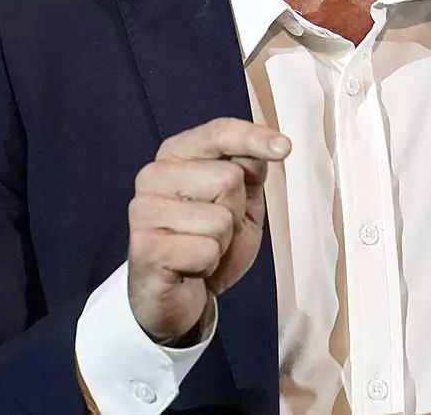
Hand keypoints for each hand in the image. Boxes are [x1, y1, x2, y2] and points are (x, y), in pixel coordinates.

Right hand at [127, 117, 289, 343]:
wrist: (181, 297)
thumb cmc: (210, 242)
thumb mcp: (241, 201)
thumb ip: (250, 169)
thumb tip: (276, 145)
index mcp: (176, 154)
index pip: (218, 132)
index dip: (253, 137)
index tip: (285, 147)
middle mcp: (153, 175)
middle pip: (228, 179)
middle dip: (235, 212)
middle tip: (215, 231)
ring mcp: (145, 210)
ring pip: (219, 218)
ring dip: (222, 242)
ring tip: (201, 248)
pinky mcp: (145, 246)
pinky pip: (206, 250)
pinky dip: (209, 264)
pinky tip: (189, 267)